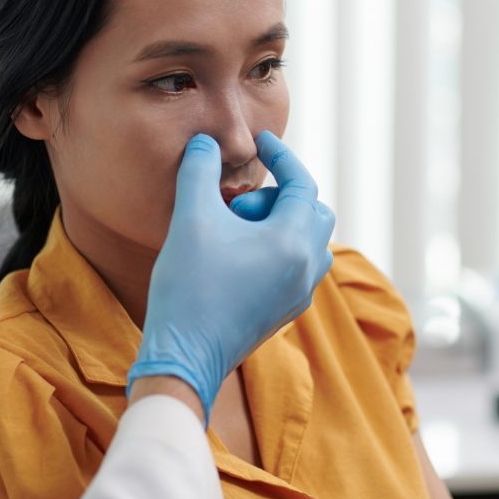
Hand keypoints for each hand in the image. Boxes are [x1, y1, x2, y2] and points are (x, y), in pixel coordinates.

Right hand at [127, 131, 334, 424]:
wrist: (184, 357)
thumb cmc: (188, 287)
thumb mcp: (190, 218)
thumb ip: (199, 170)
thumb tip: (206, 142)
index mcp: (292, 242)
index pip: (301, 184)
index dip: (282, 156)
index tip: (261, 141)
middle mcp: (306, 269)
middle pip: (314, 212)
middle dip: (280, 195)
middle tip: (237, 201)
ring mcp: (299, 294)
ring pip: (310, 242)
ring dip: (281, 223)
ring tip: (237, 228)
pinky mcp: (285, 312)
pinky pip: (298, 267)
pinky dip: (279, 248)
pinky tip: (239, 253)